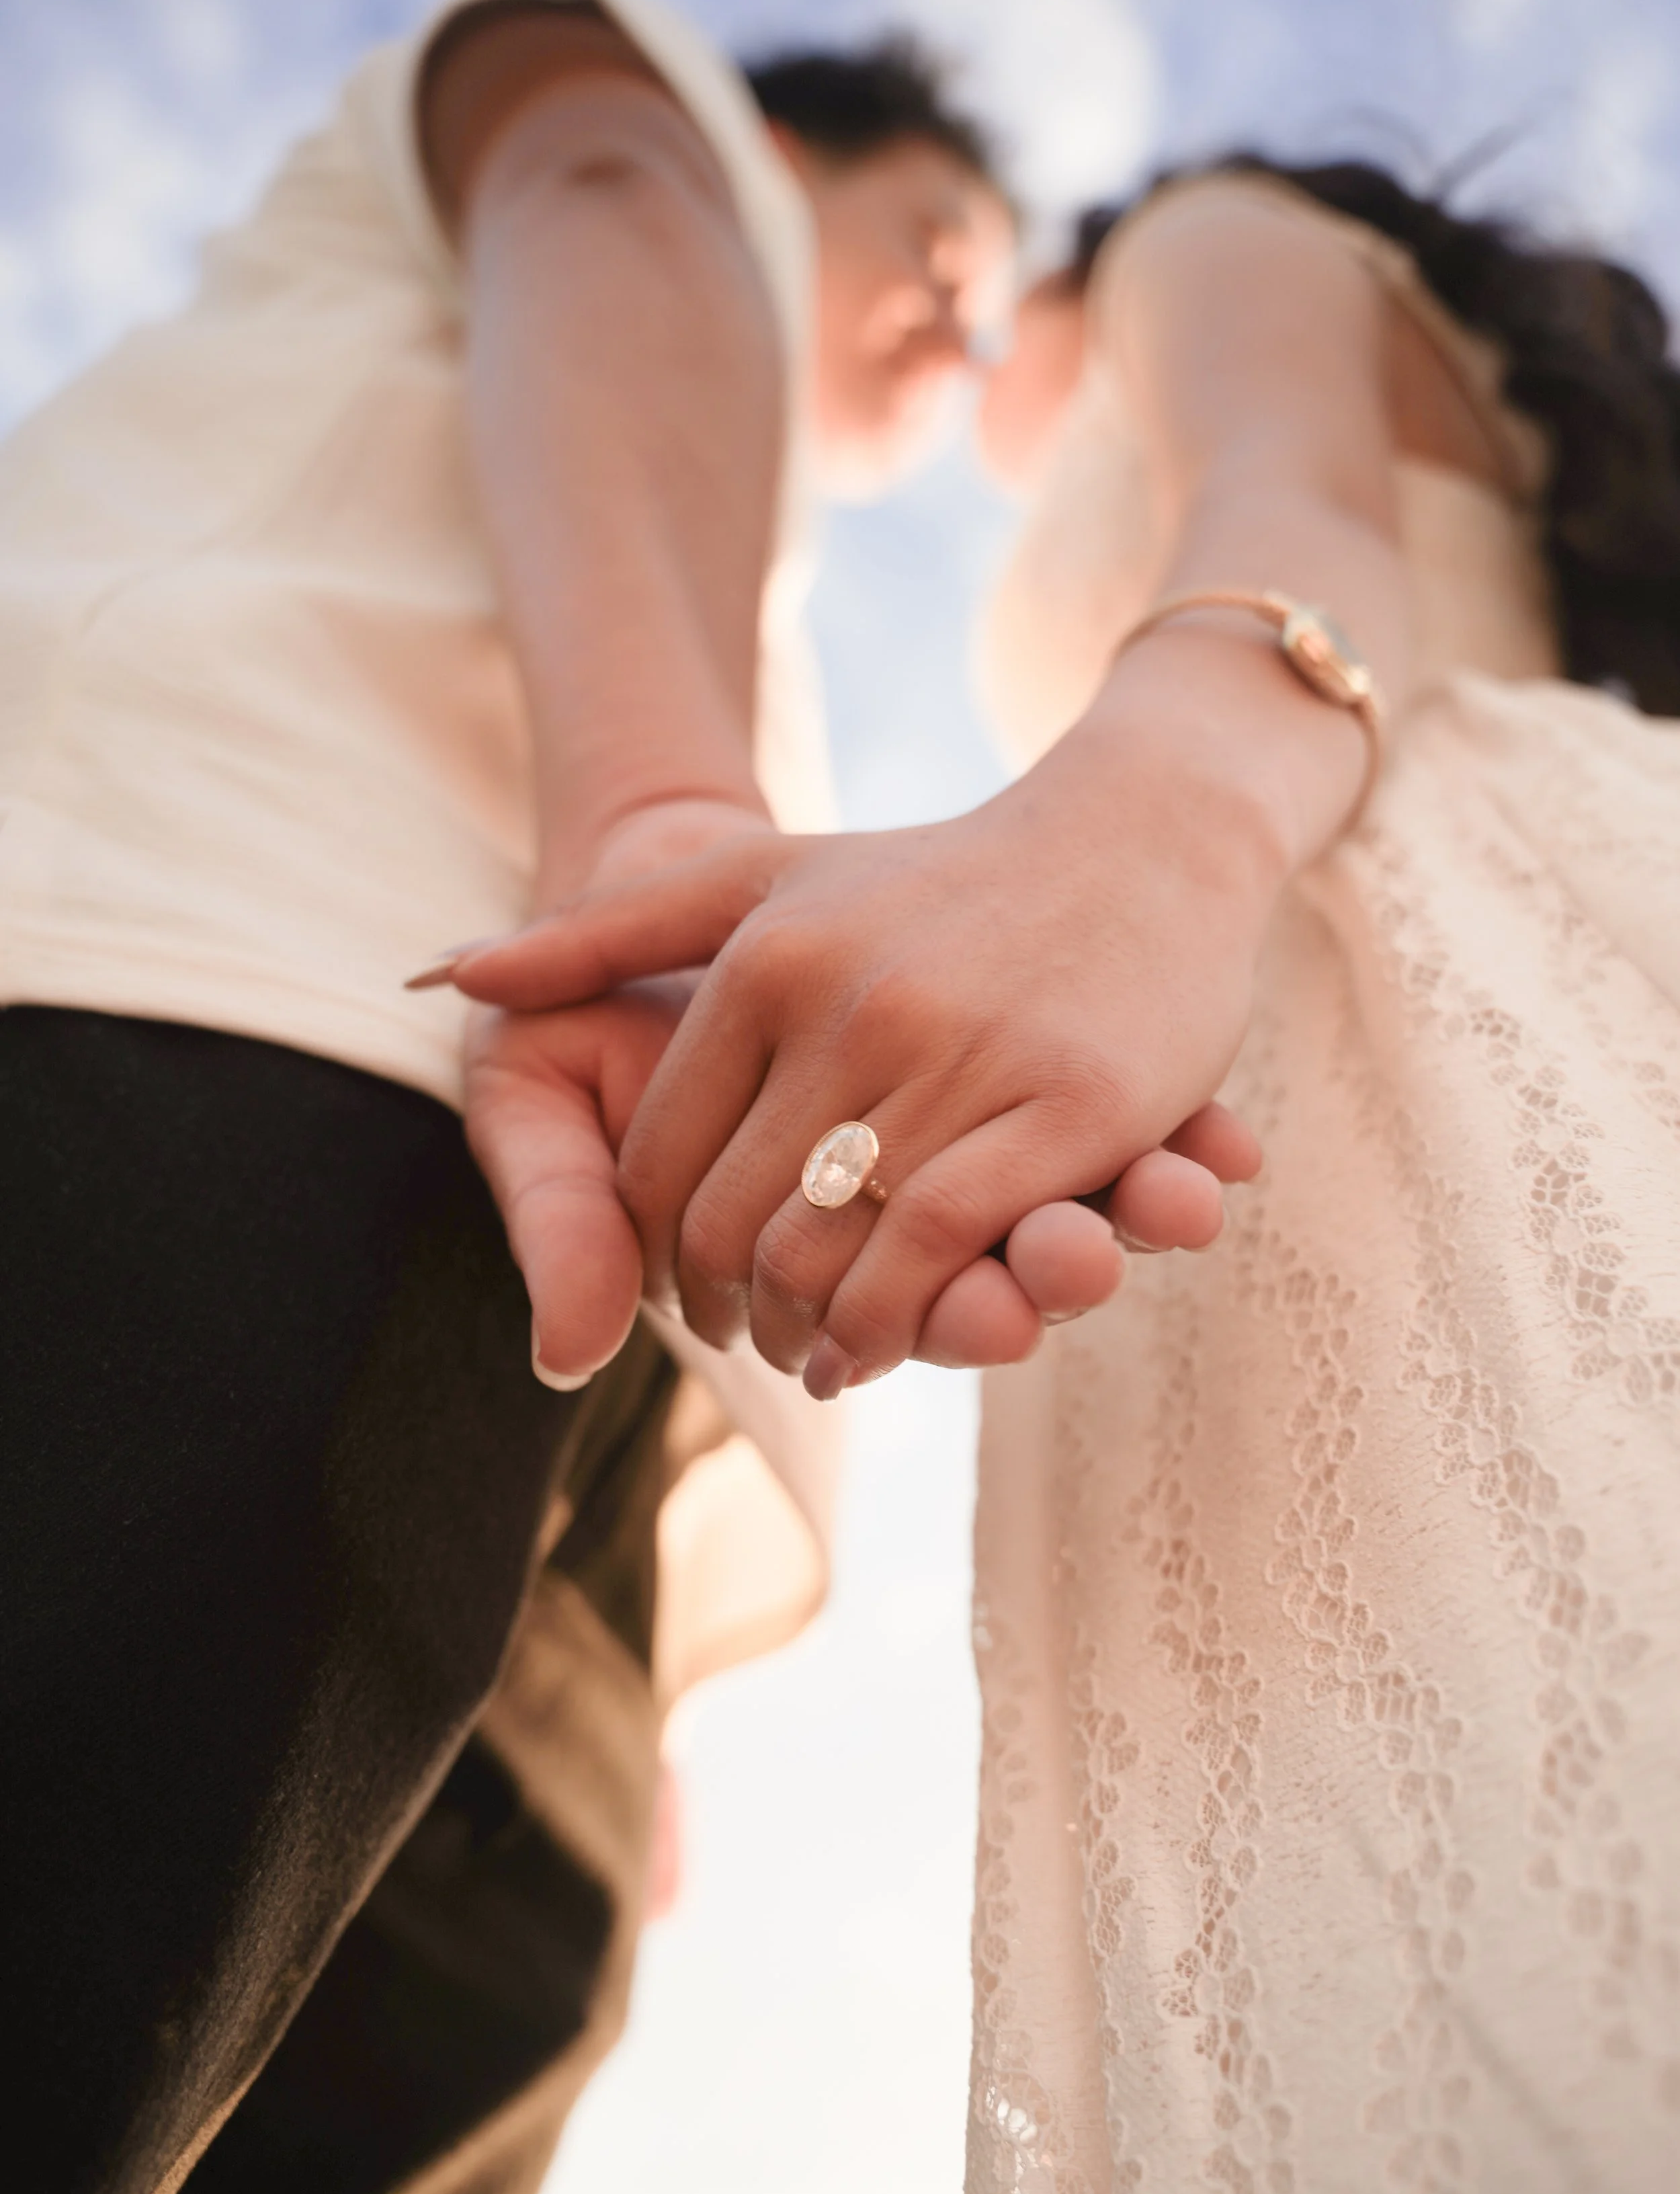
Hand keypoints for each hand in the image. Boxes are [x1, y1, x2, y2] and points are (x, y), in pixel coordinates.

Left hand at [445, 727, 1280, 1391]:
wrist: (1142, 835)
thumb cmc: (934, 879)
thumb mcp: (760, 877)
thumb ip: (602, 933)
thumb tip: (439, 977)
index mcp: (766, 955)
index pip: (658, 1159)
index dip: (653, 1252)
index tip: (681, 1290)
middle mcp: (850, 999)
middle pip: (730, 1223)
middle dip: (724, 1310)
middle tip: (742, 1341)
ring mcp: (961, 1051)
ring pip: (827, 1252)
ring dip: (804, 1335)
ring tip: (806, 1358)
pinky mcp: (1068, 1105)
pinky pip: (938, 1249)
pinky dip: (891, 1324)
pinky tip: (875, 1347)